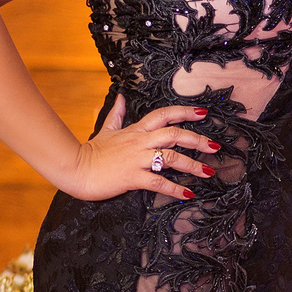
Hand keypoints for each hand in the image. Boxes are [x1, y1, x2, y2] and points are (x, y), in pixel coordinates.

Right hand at [66, 95, 219, 201]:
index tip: (204, 113)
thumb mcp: (106, 129)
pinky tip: (188, 194)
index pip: (164, 114)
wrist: (75, 169)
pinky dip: (175, 189)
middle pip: (175, 134)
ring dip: (192, 165)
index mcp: (136, 130)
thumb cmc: (91, 152)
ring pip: (170, 157)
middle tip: (215, 147)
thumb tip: (122, 97)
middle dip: (197, 140)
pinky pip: (158, 182)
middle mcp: (140, 142)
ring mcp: (136, 159)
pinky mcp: (132, 177)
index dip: (185, 112)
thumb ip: (117, 114)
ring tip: (208, 172)